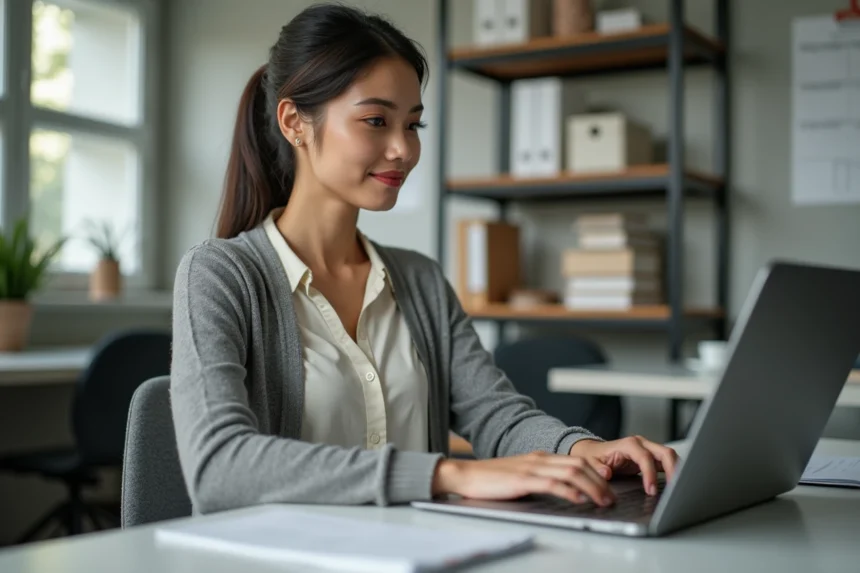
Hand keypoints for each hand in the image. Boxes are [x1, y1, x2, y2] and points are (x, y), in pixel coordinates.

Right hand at [432, 452, 616, 506]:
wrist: (465, 475)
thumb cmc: (490, 479)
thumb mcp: (521, 476)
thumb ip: (540, 479)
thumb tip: (561, 492)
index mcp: (540, 457)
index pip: (576, 460)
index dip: (596, 472)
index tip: (608, 486)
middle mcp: (539, 459)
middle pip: (579, 464)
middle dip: (600, 482)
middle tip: (612, 498)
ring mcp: (531, 467)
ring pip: (572, 472)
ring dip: (592, 487)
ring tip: (603, 501)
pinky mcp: (523, 480)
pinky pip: (552, 483)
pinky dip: (570, 491)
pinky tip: (579, 499)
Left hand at [569, 436, 679, 495]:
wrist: (593, 451)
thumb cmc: (593, 457)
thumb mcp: (590, 462)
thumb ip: (597, 467)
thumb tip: (605, 473)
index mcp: (627, 444)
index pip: (645, 457)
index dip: (650, 474)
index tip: (651, 491)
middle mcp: (641, 444)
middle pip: (665, 452)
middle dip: (673, 471)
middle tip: (674, 491)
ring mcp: (648, 449)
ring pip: (670, 456)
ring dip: (677, 471)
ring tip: (678, 490)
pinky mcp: (651, 457)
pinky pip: (667, 462)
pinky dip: (674, 472)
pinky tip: (676, 485)